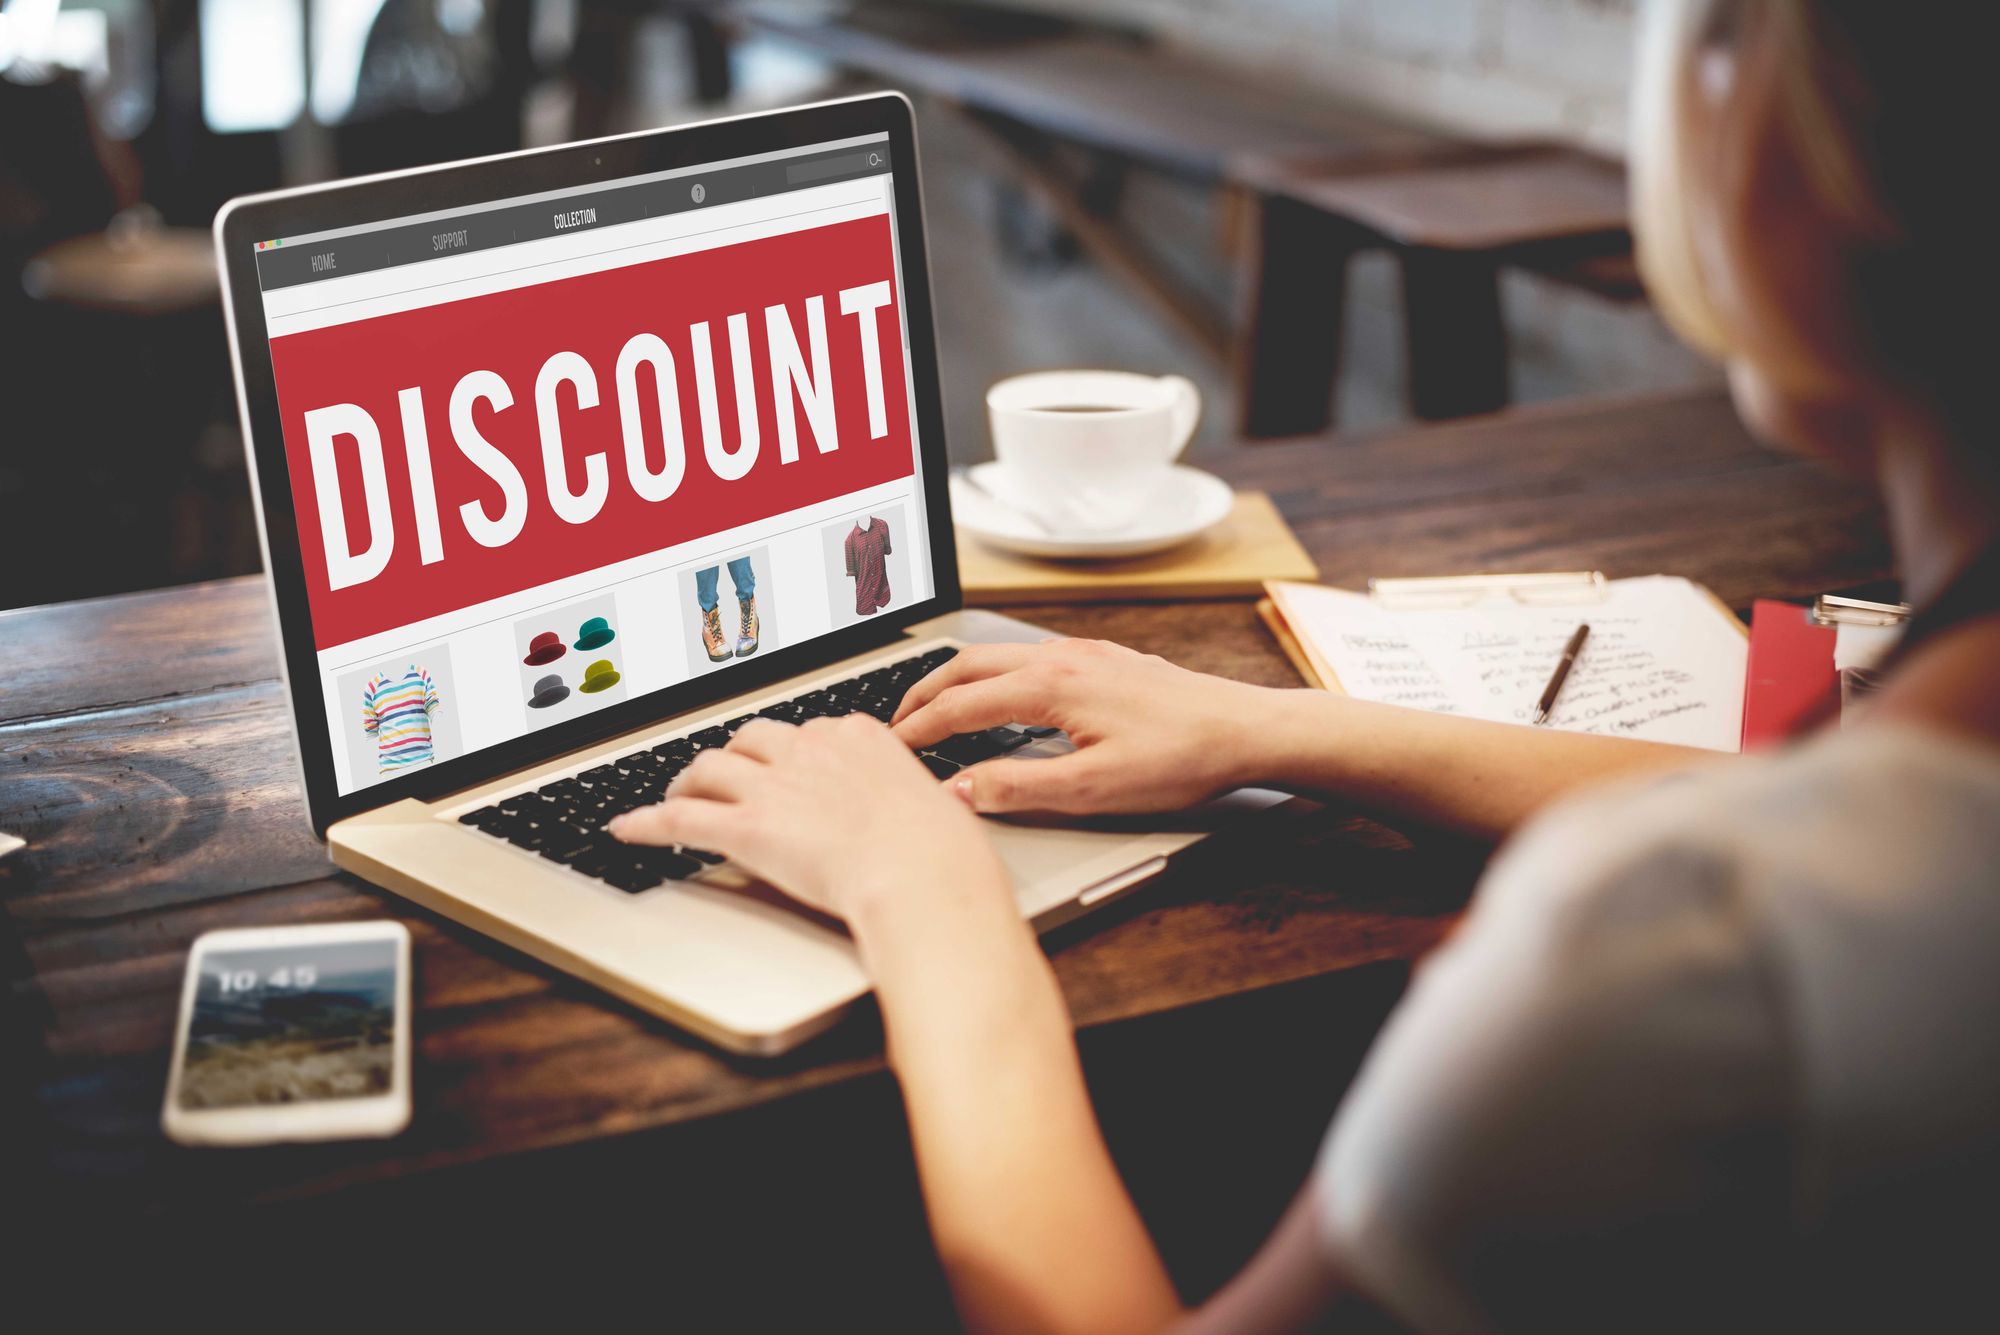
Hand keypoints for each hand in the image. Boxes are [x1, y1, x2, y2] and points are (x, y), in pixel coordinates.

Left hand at [607, 714, 1010, 923]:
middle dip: (736, 757)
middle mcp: (810, 749)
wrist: (923, 874)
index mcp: (857, 736)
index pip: (808, 732)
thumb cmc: (942, 851)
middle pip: (753, 738)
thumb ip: (918, 803)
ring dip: (688, 782)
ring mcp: (774, 785)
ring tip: (677, 797)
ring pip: (710, 766)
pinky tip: (627, 830)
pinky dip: (647, 823)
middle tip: (727, 779)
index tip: (785, 769)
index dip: (789, 754)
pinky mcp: (746, 826)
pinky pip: (680, 818)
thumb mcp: (939, 808)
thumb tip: (939, 811)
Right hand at [892, 638, 1279, 814]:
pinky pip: (1027, 658)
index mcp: (1050, 685)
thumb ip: (1017, 788)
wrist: (1245, 731)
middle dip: (923, 693)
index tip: (890, 750)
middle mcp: (1061, 657)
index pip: (960, 706)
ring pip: (997, 656)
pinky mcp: (1103, 659)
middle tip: (894, 724)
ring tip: (934, 709)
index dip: (918, 731)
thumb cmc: (1180, 760)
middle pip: (967, 666)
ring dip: (957, 681)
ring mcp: (1083, 653)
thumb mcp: (1092, 790)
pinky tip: (1000, 699)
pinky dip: (992, 676)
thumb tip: (958, 789)